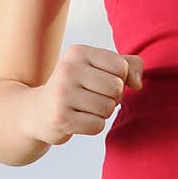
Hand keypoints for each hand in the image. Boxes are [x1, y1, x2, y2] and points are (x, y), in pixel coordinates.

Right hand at [24, 44, 144, 145]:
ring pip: (109, 108)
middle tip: (95, 98)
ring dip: (103, 112)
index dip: (120, 79)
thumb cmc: (77, 86)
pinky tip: (79, 119)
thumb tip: (138, 84)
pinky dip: (94, 125)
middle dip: (113, 98)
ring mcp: (62, 94)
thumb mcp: (100, 68)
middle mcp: (68, 69)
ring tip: (86, 108)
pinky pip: (97, 125)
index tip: (102, 82)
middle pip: (117, 88)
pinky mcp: (61, 118)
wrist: (38, 111)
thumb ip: (130, 66)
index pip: (121, 66)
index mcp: (79, 52)